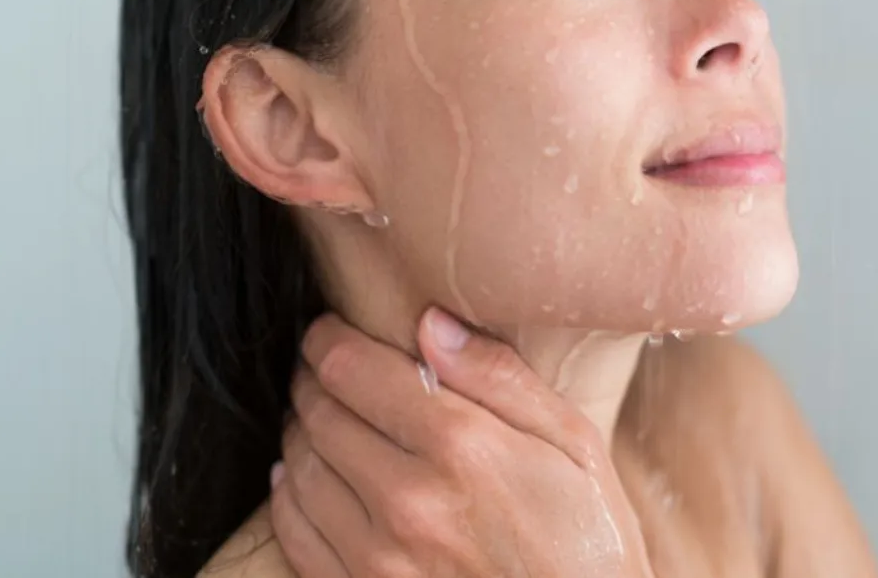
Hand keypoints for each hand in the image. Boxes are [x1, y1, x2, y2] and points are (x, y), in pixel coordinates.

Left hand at [269, 308, 654, 577]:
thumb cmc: (588, 539)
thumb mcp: (573, 443)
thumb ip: (499, 377)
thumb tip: (430, 324)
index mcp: (461, 446)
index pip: (352, 369)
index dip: (328, 339)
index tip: (329, 330)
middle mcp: (410, 500)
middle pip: (320, 413)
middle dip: (313, 379)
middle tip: (324, 367)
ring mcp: (379, 559)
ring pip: (300, 468)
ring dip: (300, 431)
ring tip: (318, 415)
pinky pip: (294, 534)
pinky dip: (288, 495)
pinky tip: (303, 477)